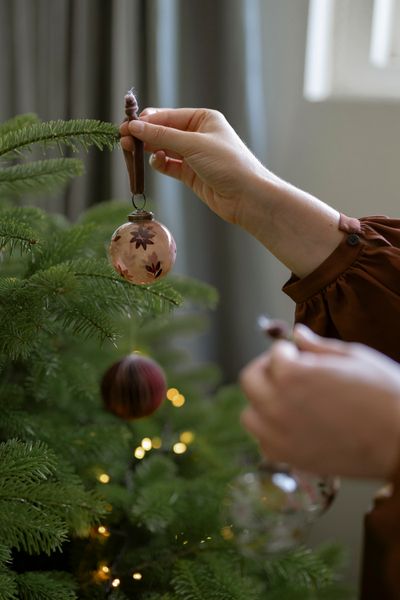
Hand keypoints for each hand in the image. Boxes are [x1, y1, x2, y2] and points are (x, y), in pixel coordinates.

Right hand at [120, 108, 268, 226]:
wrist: (247, 197)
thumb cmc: (228, 164)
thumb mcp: (193, 145)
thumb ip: (162, 136)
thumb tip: (135, 127)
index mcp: (203, 119)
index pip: (168, 116)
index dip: (146, 121)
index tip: (126, 126)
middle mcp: (198, 135)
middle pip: (164, 132)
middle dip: (144, 136)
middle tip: (123, 140)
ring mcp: (194, 156)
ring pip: (164, 149)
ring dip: (149, 150)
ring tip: (132, 152)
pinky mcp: (192, 174)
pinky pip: (170, 165)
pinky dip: (160, 164)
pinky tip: (154, 163)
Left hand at [240, 325, 399, 478]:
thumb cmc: (384, 393)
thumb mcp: (354, 357)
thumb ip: (318, 346)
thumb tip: (298, 334)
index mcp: (292, 374)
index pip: (275, 353)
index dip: (291, 351)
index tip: (302, 355)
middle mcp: (278, 404)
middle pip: (250, 379)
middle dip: (267, 370)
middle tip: (288, 372)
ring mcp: (280, 434)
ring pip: (250, 414)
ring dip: (263, 403)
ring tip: (287, 400)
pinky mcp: (290, 458)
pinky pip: (264, 443)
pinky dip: (272, 434)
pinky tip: (292, 426)